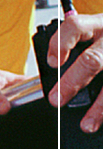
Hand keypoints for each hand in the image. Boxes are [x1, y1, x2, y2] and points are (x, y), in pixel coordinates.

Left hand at [48, 13, 102, 132]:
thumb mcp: (96, 32)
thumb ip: (78, 44)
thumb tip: (54, 68)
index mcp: (99, 25)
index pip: (75, 26)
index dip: (60, 44)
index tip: (51, 63)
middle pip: (92, 60)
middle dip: (71, 83)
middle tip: (56, 100)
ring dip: (99, 108)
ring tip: (87, 124)